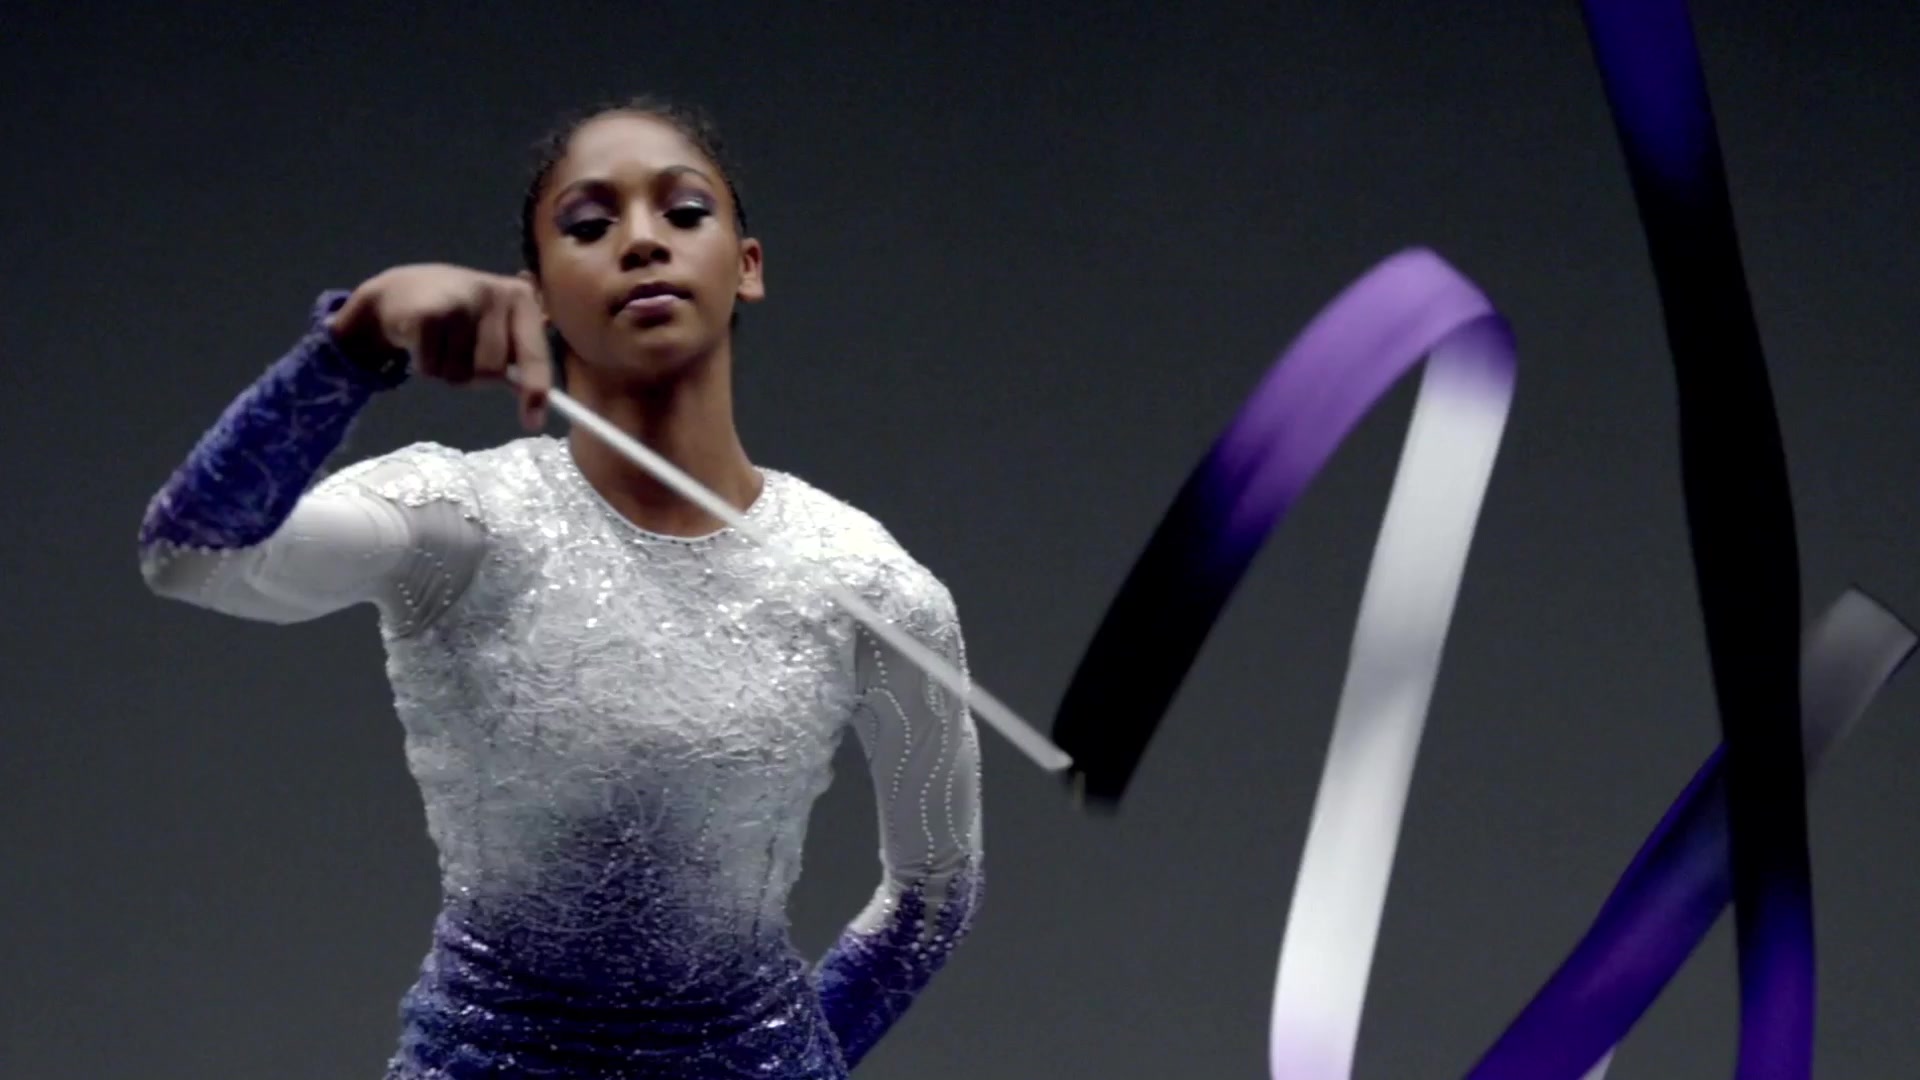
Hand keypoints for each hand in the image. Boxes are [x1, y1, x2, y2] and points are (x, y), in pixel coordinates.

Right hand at [329, 263, 552, 430]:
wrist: (405, 288)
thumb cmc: (462, 313)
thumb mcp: (498, 326)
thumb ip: (520, 355)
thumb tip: (537, 402)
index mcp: (521, 299)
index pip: (534, 353)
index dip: (535, 389)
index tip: (533, 424)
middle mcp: (494, 294)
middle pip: (492, 372)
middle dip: (474, 375)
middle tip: (460, 350)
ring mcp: (460, 302)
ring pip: (459, 374)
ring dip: (446, 370)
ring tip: (440, 341)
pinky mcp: (426, 314)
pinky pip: (431, 369)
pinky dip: (423, 365)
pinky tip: (421, 339)